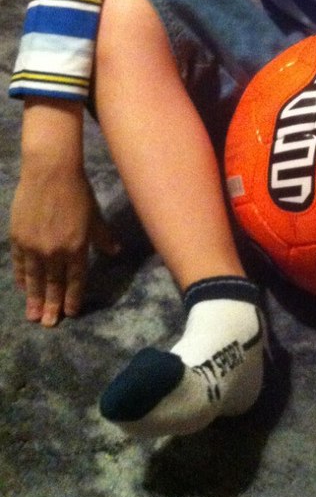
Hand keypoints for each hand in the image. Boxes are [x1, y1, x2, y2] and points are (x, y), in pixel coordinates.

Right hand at [10, 99, 119, 326]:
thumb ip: (102, 237)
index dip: (73, 297)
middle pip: (53, 284)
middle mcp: (55, 252)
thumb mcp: (95, 215)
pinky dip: (20, 277)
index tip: (70, 313)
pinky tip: (22, 288)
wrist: (50, 172)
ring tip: (32, 316)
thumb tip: (115, 251)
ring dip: (34, 298)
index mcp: (77, 247)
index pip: (76, 279)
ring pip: (34, 279)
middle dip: (52, 305)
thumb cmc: (78, 191)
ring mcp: (34, 247)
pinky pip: (18, 264)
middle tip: (48, 324)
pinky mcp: (18, 238)